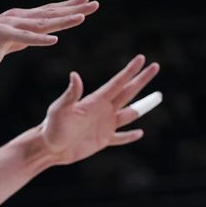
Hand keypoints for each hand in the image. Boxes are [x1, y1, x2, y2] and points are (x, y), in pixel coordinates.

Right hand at [0, 0, 99, 74]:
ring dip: (62, 20)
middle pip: (50, 12)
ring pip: (41, 23)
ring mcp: (9, 25)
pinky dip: (39, 39)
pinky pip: (24, 38)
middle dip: (73, 8)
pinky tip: (54, 41)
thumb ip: (25, 38)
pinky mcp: (1, 36)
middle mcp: (18, 17)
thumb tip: (39, 37)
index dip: (69, 7)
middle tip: (95, 4)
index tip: (87, 3)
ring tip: (81, 18)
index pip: (49, 11)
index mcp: (21, 19)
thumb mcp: (10, 43)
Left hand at [37, 54, 161, 165]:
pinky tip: (139, 133)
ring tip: (156, 96)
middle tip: (155, 66)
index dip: (130, 71)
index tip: (142, 58)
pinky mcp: (102, 140)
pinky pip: (120, 138)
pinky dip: (129, 136)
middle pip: (128, 92)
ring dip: (142, 106)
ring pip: (129, 114)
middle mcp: (103, 110)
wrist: (48, 148)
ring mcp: (104, 125)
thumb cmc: (52, 127)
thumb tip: (75, 75)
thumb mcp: (60, 109)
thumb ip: (71, 94)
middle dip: (142, 80)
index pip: (117, 83)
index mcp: (95, 101)